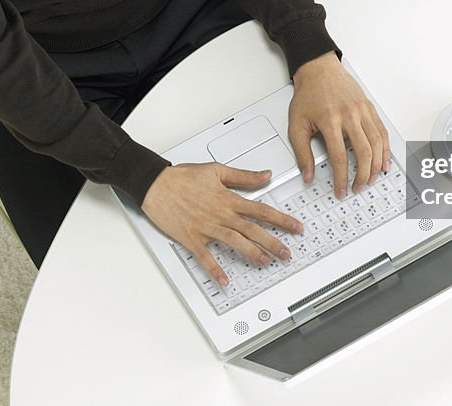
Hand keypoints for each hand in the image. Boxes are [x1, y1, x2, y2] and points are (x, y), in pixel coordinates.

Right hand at [141, 163, 303, 286]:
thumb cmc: (183, 177)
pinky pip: (205, 256)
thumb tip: (265, 175)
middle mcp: (220, 214)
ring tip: (265, 262)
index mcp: (228, 199)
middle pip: (252, 229)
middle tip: (286, 253)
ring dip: (251, 253)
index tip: (295, 227)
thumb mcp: (216, 170)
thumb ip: (244, 176)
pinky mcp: (191, 238)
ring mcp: (206, 227)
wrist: (155, 184)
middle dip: (272, 242)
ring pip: (234, 241)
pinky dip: (214, 269)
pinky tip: (224, 280)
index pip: (261, 210)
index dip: (281, 219)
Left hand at [288, 52, 390, 198]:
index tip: (341, 190)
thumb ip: (302, 152)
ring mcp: (362, 111)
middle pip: (363, 152)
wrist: (319, 70)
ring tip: (371, 179)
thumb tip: (307, 174)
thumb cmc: (308, 94)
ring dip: (376, 165)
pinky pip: (382, 132)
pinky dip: (386, 149)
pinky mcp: (370, 108)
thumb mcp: (296, 123)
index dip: (341, 178)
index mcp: (330, 120)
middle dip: (362, 176)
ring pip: (377, 144)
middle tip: (358, 188)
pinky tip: (383, 161)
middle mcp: (349, 115)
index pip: (339, 157)